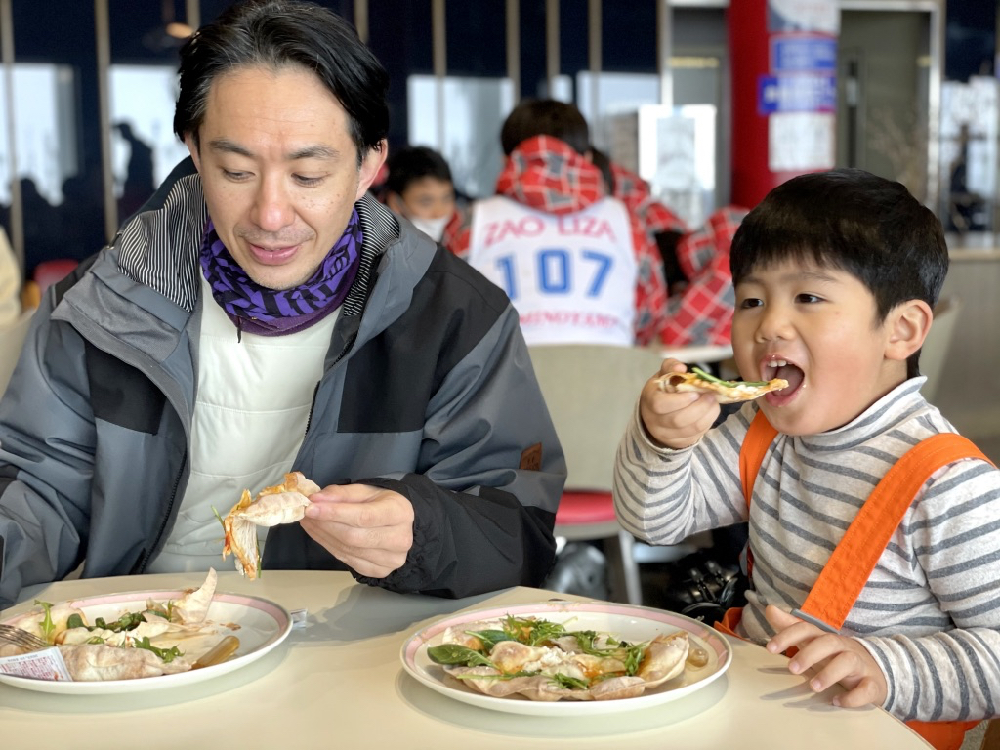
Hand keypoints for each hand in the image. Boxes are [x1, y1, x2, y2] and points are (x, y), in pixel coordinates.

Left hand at [301, 483, 414, 578]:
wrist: (401, 525)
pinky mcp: (380, 571)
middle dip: (324, 525)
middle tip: (305, 514)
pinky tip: (320, 534)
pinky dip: (329, 547)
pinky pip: (347, 560)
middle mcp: (399, 539)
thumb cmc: (383, 504)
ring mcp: (391, 559)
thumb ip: (342, 494)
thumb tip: (316, 499)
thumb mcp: (366, 491)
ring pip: (347, 551)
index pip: (363, 516)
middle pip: (353, 537)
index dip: (334, 513)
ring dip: (322, 536)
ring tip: (309, 522)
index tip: (311, 508)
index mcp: (399, 513)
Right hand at [640, 359, 719, 448]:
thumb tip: (681, 368)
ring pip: (690, 429)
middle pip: (678, 420)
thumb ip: (671, 367)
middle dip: (699, 407)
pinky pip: (696, 435)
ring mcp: (666, 435)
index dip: (680, 400)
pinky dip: (707, 423)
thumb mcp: (662, 375)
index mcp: (649, 402)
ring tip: (713, 402)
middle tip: (711, 396)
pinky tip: (710, 412)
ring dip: (707, 415)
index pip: (661, 405)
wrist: (655, 414)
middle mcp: (655, 421)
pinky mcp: (678, 442)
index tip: (695, 392)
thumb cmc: (662, 391)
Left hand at [764, 604, 887, 707]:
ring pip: (848, 662)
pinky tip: (837, 702)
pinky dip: (853, 697)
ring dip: (830, 673)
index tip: (770, 648)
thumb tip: (770, 609)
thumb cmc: (836, 656)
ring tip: (813, 686)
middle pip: (828, 642)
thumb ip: (791, 627)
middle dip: (809, 654)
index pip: (806, 629)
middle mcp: (843, 647)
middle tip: (791, 669)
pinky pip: (866, 688)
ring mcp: (860, 665)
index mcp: (825, 638)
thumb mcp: (813, 642)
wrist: (877, 672)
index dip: (788, 636)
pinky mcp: (872, 684)